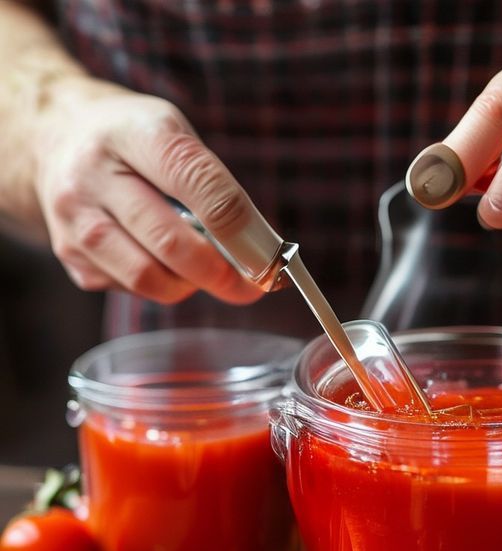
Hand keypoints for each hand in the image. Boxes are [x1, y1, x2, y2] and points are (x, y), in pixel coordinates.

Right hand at [32, 76, 267, 303]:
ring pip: (150, 277)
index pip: (197, 183)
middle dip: (223, 274)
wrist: (55, 137)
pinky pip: (132, 289)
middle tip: (251, 286)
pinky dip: (162, 285)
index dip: (239, 229)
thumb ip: (216, 187)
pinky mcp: (69, 256)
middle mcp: (92, 175)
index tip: (269, 258)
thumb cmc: (134, 140)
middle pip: (171, 243)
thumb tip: (259, 249)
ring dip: (191, 283)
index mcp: (133, 133)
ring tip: (203, 267)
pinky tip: (162, 261)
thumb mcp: (176, 134)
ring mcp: (74, 220)